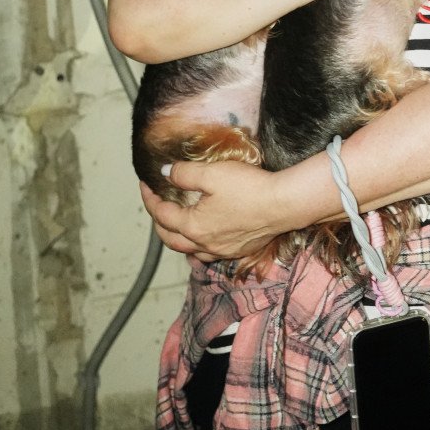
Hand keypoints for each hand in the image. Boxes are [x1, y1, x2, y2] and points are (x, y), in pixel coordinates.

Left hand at [139, 160, 285, 260]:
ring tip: (174, 226)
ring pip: (189, 251)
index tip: (145, 184)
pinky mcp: (238, 251)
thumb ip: (184, 174)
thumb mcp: (212, 174)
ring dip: (177, 239)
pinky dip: (197, 248)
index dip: (150, 199)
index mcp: (194, 226)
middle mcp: (205, 244)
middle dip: (158, 222)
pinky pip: (209, 255)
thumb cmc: (249, 188)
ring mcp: (222, 251)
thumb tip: (166, 174)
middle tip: (156, 205)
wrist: (284, 205)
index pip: (162, 215)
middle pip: (171, 239)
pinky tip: (202, 241)